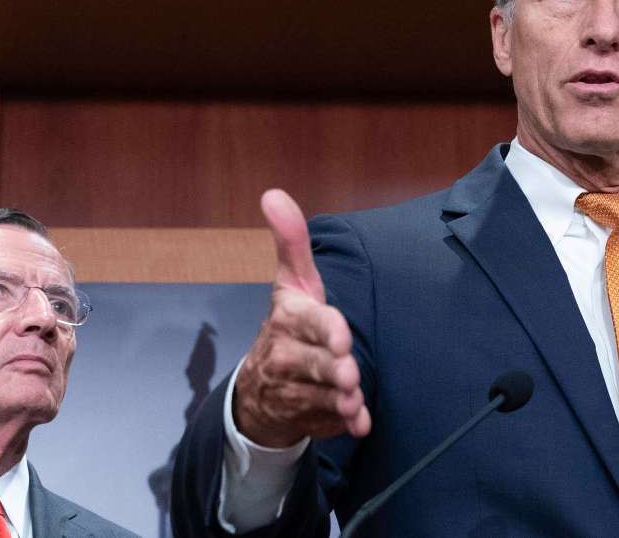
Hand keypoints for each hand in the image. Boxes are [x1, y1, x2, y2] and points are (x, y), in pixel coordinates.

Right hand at [233, 189, 371, 447]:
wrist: (260, 389)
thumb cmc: (290, 324)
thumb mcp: (292, 282)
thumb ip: (291, 241)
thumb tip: (273, 194)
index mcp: (288, 319)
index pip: (310, 323)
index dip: (326, 331)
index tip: (342, 338)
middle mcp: (285, 356)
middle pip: (317, 364)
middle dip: (335, 370)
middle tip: (351, 375)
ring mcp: (293, 391)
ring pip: (324, 396)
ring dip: (341, 401)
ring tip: (353, 402)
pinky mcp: (306, 418)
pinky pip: (328, 423)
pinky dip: (344, 425)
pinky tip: (358, 425)